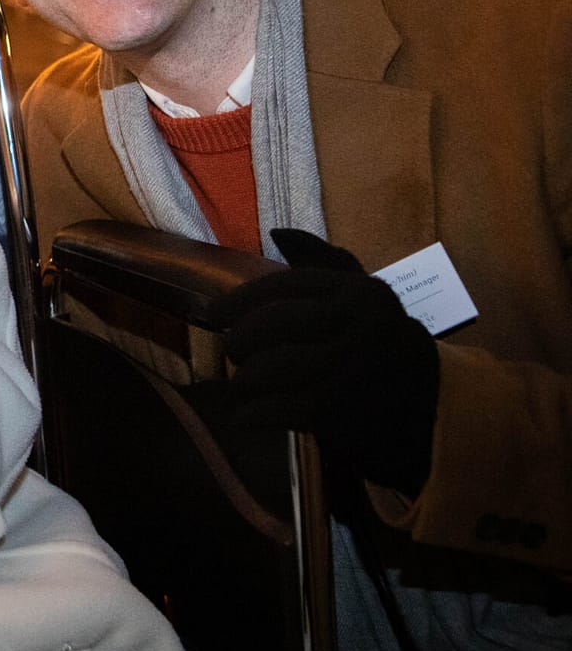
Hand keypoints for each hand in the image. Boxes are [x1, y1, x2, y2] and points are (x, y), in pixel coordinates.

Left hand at [206, 228, 439, 494]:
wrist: (437, 411)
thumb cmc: (385, 349)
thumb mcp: (364, 301)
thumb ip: (324, 265)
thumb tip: (280, 234)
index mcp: (359, 293)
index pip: (284, 286)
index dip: (240, 300)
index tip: (214, 315)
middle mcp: (357, 324)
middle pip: (268, 326)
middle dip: (240, 343)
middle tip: (234, 355)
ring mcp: (349, 368)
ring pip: (265, 369)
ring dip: (243, 384)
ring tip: (243, 388)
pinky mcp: (340, 411)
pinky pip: (273, 408)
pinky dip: (250, 415)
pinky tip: (246, 417)